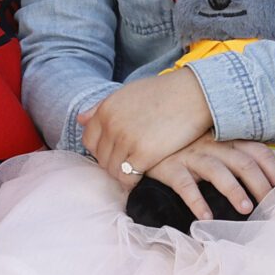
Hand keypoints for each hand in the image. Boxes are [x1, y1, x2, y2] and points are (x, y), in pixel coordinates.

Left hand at [80, 69, 214, 183]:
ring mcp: (126, 140)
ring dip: (122, 174)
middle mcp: (112, 124)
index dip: (100, 150)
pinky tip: (142, 176)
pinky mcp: (144, 154)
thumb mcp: (128, 93)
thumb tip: (80, 119)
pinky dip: (132, 181)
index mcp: (106, 109)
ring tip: (135, 172)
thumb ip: (102, 107)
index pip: (89, 140)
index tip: (114, 153)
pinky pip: (128, 178)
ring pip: (113, 170)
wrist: (194, 94)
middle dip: (111, 163)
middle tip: (127, 165)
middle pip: (100, 157)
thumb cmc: (164, 93)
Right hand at [141, 137, 274, 222]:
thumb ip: (235, 155)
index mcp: (225, 138)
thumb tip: (267, 179)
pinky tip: (206, 218)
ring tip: (246, 209)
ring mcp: (190, 154)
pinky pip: (184, 185)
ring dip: (234, 190)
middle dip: (261, 184)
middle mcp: (211, 144)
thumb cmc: (185, 145)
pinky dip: (197, 201)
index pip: (257, 150)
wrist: (143, 136)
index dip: (274, 169)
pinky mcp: (169, 167)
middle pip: (243, 162)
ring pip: (217, 171)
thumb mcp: (212, 144)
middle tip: (271, 205)